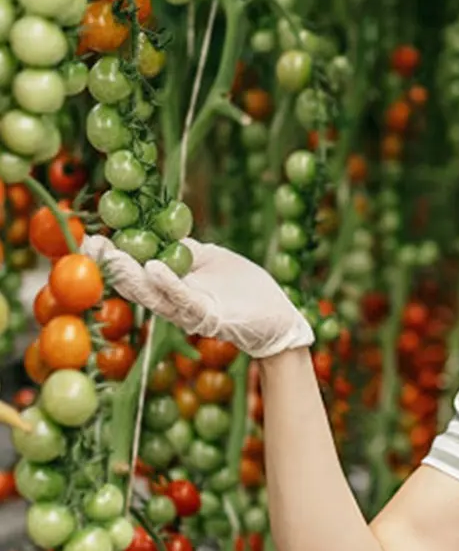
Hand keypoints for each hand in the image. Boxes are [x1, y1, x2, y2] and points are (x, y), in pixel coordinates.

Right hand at [80, 235, 315, 359]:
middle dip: (112, 266)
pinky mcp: (212, 316)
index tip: (90, 238)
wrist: (277, 318)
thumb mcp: (208, 260)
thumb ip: (181, 250)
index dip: (112, 257)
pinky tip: (154, 268)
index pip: (136, 271)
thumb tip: (156, 232)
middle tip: (88, 245)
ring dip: (132, 276)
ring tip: (112, 255)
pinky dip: (170, 285)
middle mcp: (177, 303)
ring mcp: (193, 311)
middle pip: (138, 286)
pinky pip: (187, 301)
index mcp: (174, 287)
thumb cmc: (243, 289)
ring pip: (155, 296)